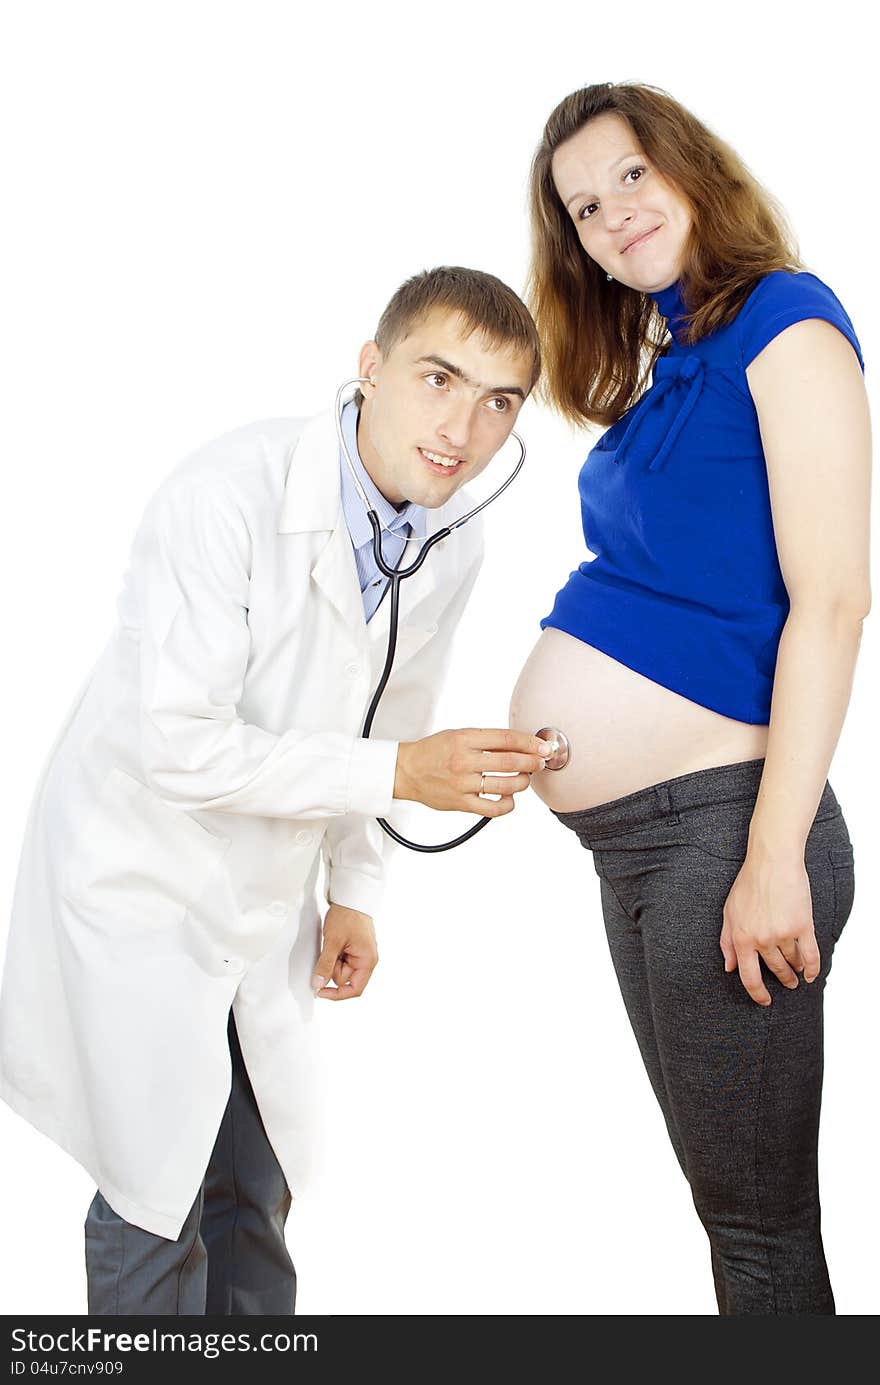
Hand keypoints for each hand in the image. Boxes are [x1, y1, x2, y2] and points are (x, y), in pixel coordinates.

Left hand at [311, 905, 378, 1000]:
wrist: (350, 897)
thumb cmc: (347, 916)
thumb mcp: (333, 942)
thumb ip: (326, 965)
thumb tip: (318, 984)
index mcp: (367, 961)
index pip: (354, 989)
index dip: (337, 994)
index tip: (320, 992)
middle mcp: (367, 960)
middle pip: (344, 978)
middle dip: (332, 967)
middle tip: (329, 949)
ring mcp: (360, 955)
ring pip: (340, 969)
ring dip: (332, 959)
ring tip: (333, 941)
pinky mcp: (354, 950)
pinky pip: (340, 960)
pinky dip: (334, 954)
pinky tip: (334, 942)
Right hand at [394, 728, 553, 815]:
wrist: (406, 771)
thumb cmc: (432, 752)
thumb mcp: (457, 735)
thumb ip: (486, 740)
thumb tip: (519, 743)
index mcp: (464, 739)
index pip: (506, 739)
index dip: (529, 742)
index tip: (542, 746)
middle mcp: (463, 761)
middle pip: (510, 762)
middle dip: (532, 762)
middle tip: (540, 762)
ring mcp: (462, 784)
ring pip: (505, 786)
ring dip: (523, 782)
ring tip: (525, 778)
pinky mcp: (460, 803)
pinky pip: (492, 808)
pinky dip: (507, 804)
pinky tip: (509, 798)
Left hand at [720, 847, 819, 1004]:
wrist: (772, 862)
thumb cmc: (748, 884)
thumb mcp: (729, 912)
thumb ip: (727, 941)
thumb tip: (729, 967)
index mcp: (741, 937)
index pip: (749, 976)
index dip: (757, 993)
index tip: (764, 1001)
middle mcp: (762, 939)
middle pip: (775, 969)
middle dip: (782, 979)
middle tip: (787, 983)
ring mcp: (783, 934)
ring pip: (792, 961)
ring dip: (796, 969)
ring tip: (797, 971)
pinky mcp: (803, 926)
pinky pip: (811, 955)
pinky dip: (813, 968)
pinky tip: (811, 974)